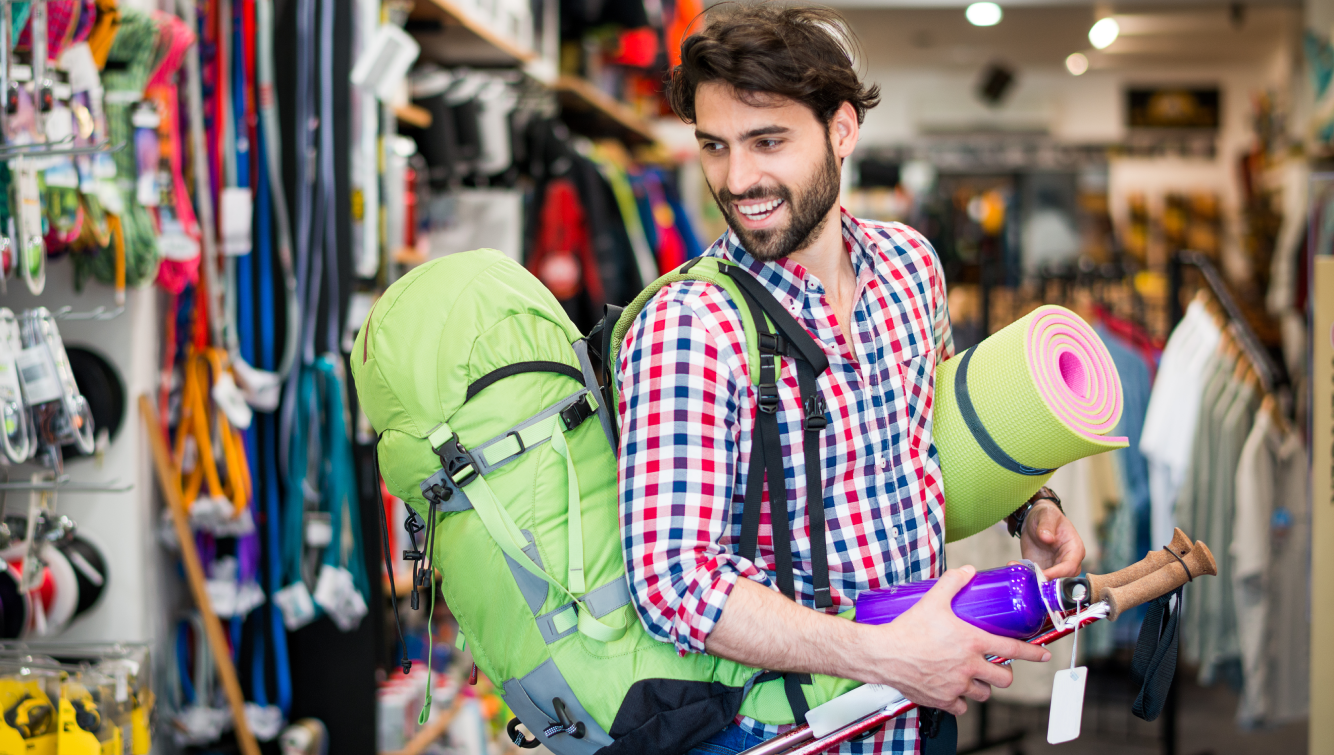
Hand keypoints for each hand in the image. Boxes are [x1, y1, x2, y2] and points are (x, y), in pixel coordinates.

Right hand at [848, 566, 1050, 715]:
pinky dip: (960, 701)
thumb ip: (952, 583)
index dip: (1033, 653)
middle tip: (994, 667)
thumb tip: (967, 571)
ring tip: (972, 677)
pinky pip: (962, 707)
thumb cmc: (907, 629)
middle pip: (1003, 678)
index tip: (1043, 655)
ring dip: (982, 687)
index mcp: (972, 643)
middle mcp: (969, 667)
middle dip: (1003, 674)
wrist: (883, 654)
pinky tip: (953, 690)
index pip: (1013, 650)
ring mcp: (957, 686)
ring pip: (984, 694)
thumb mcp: (932, 600)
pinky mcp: (943, 700)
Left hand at [1019, 500, 1085, 578]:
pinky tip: (1013, 565)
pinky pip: (1034, 576)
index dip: (1058, 573)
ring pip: (1047, 581)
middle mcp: (1066, 561)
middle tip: (1029, 578)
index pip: (1070, 566)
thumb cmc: (1046, 516)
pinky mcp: (1040, 569)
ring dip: (1032, 579)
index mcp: (1074, 549)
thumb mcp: (1046, 515)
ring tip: (1017, 568)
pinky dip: (1024, 574)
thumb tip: (1047, 538)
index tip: (1044, 575)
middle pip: (1062, 579)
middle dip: (1046, 582)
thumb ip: (1047, 525)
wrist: (1035, 520)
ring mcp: (1053, 567)